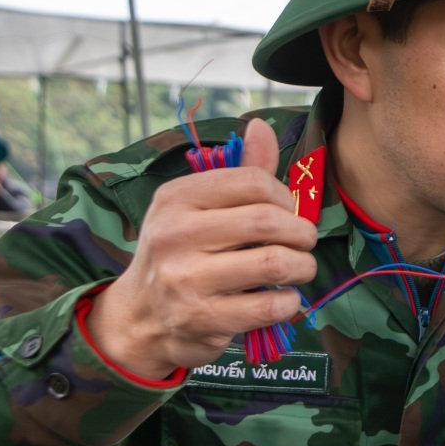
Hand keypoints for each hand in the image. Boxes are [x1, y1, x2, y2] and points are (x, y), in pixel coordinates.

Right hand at [82, 118, 316, 378]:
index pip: (253, 182)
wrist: (140, 317)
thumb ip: (238, 173)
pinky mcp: (204, 319)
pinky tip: (284, 298)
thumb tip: (261, 126)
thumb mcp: (196, 209)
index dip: (286, 197)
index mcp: (176, 198)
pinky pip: (270, 305)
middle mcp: (175, 234)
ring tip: (300, 269)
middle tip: (304, 242)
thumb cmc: (180, 255)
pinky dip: (289, 302)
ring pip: (274, 263)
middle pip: (268, 221)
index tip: (288, 212)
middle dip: (302, 233)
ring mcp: (187, 280)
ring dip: (303, 267)